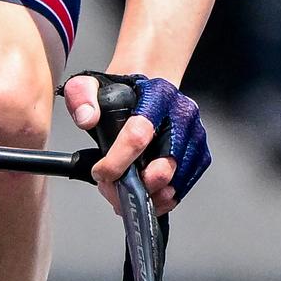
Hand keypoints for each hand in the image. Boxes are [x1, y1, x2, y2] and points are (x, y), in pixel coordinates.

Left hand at [62, 71, 209, 216]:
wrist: (150, 84)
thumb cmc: (124, 89)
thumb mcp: (91, 83)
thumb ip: (81, 96)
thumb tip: (87, 119)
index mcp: (157, 95)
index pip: (139, 134)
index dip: (117, 161)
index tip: (101, 173)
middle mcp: (182, 114)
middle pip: (164, 166)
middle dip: (136, 186)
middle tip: (113, 188)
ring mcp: (194, 135)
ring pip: (175, 182)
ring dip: (148, 196)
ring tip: (125, 192)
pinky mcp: (199, 152)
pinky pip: (184, 186)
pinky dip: (162, 198)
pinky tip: (144, 193)